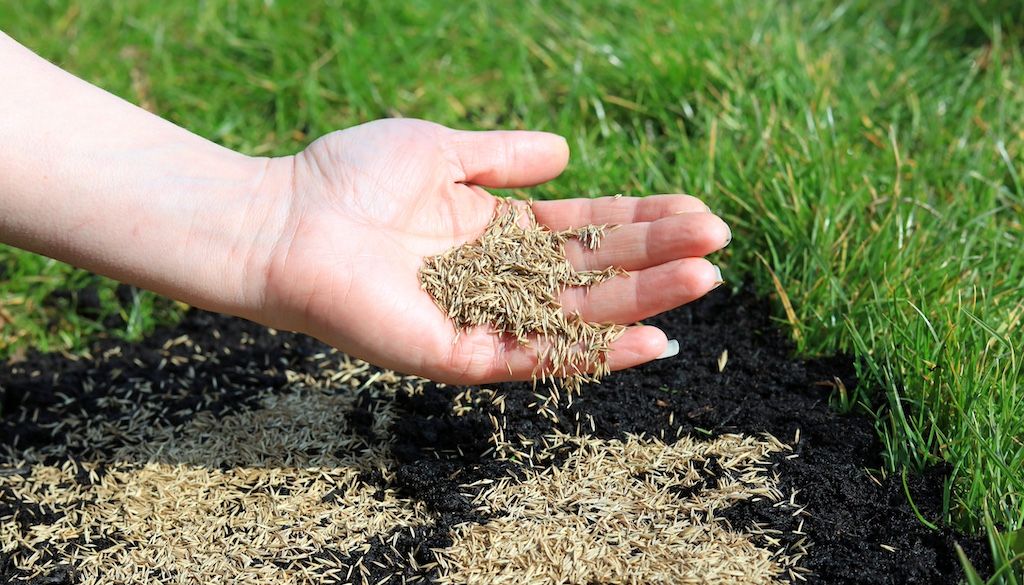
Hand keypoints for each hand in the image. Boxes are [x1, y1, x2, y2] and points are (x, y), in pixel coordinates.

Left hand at [256, 119, 729, 383]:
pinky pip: (538, 357)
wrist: (281, 220)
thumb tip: (567, 153)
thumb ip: (501, 157)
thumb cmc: (348, 178)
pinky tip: (649, 337)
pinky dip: (594, 351)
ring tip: (704, 279)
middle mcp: (497, 280)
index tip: (695, 211)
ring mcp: (483, 319)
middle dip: (656, 257)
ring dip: (643, 300)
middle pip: (593, 272)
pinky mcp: (461, 354)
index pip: (584, 229)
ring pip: (578, 315)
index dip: (639, 220)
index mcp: (495, 232)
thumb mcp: (439, 150)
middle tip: (719, 245)